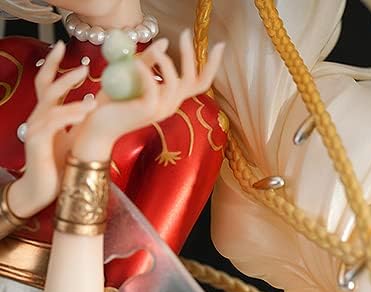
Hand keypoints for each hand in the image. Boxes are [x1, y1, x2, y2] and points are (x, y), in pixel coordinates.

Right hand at [7, 42, 95, 217]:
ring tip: (91, 88)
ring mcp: (35, 128)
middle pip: (46, 86)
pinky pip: (53, 123)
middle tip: (84, 64)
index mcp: (47, 115)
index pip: (48, 84)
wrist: (43, 191)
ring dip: (71, 93)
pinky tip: (86, 111)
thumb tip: (96, 105)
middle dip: (60, 70)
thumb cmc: (58, 166)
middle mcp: (38, 118)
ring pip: (51, 103)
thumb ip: (78, 121)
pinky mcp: (37, 142)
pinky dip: (70, 114)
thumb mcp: (71, 139)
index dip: (53, 64)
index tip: (63, 45)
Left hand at [70, 30, 224, 161]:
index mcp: (171, 98)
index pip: (201, 82)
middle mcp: (171, 105)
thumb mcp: (132, 77)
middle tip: (185, 33)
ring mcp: (161, 109)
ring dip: (167, 63)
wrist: (98, 127)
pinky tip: (135, 62)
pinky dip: (146, 72)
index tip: (219, 45)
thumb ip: (148, 61)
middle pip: (195, 81)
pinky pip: (153, 87)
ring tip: (158, 49)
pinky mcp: (147, 110)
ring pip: (175, 83)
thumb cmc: (114, 103)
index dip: (212, 65)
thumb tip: (164, 42)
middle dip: (192, 56)